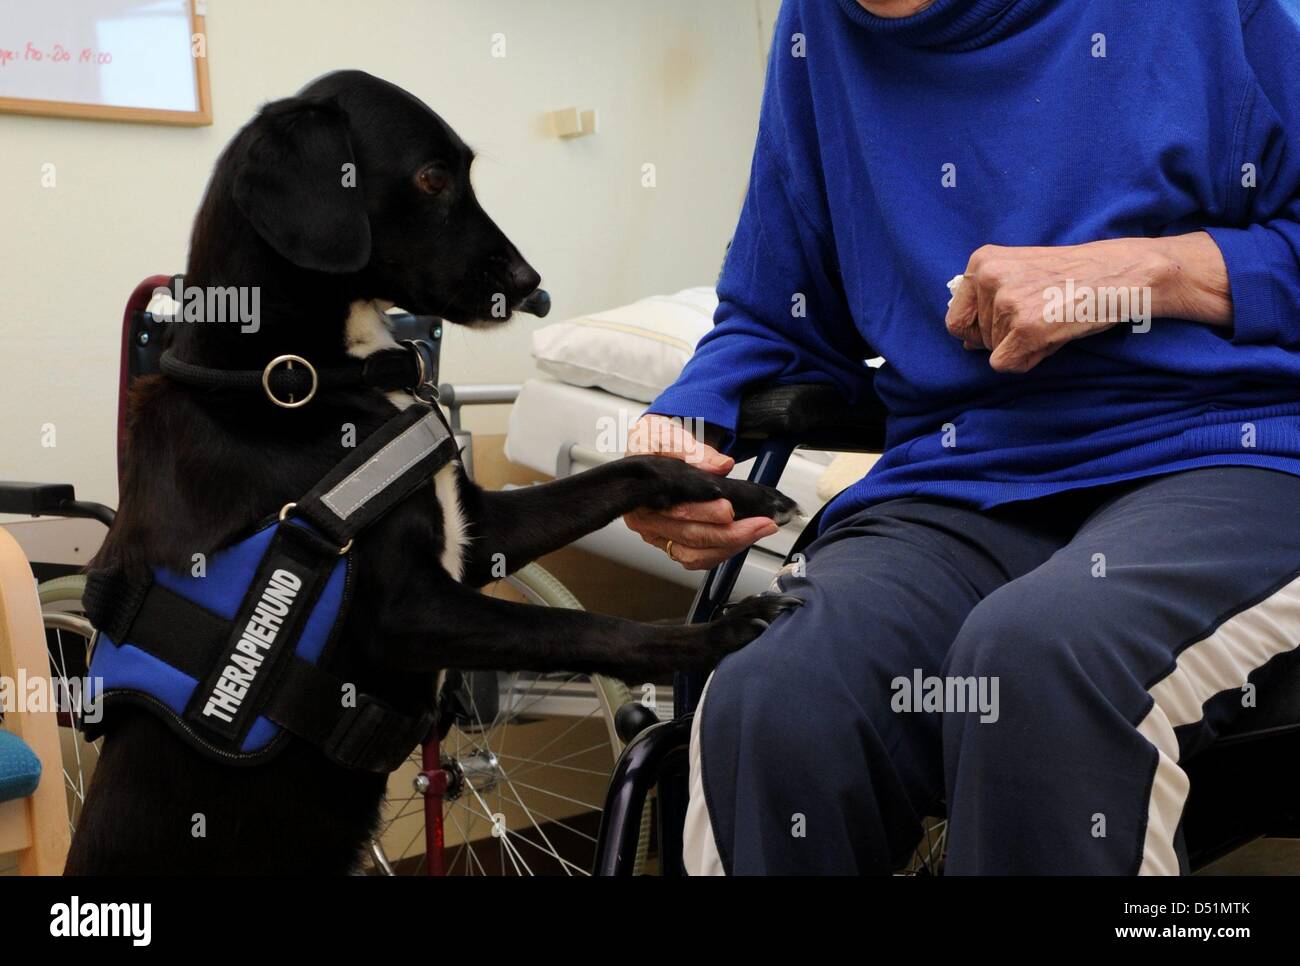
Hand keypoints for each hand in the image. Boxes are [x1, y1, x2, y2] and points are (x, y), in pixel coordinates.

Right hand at [623, 414, 779, 570]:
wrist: (651, 448)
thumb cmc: (656, 443)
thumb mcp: (668, 435)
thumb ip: (693, 450)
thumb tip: (721, 465)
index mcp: (640, 494)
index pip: (675, 510)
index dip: (704, 514)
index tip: (729, 509)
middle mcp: (645, 520)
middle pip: (689, 535)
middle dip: (730, 532)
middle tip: (761, 522)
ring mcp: (657, 535)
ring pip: (694, 554)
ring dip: (731, 546)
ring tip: (760, 530)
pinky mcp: (670, 543)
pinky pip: (696, 559)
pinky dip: (722, 553)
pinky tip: (743, 540)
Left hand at [944, 234, 1228, 372]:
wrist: (1120, 273)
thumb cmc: (1073, 275)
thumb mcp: (1021, 273)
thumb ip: (988, 302)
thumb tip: (964, 344)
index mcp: (981, 261)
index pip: (955, 318)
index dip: (978, 331)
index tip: (1007, 324)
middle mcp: (988, 278)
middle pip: (977, 338)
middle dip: (1007, 338)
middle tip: (1044, 314)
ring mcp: (1006, 303)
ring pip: (994, 352)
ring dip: (1023, 346)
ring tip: (1053, 319)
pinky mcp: (1025, 328)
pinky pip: (1006, 364)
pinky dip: (1028, 360)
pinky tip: (1052, 336)